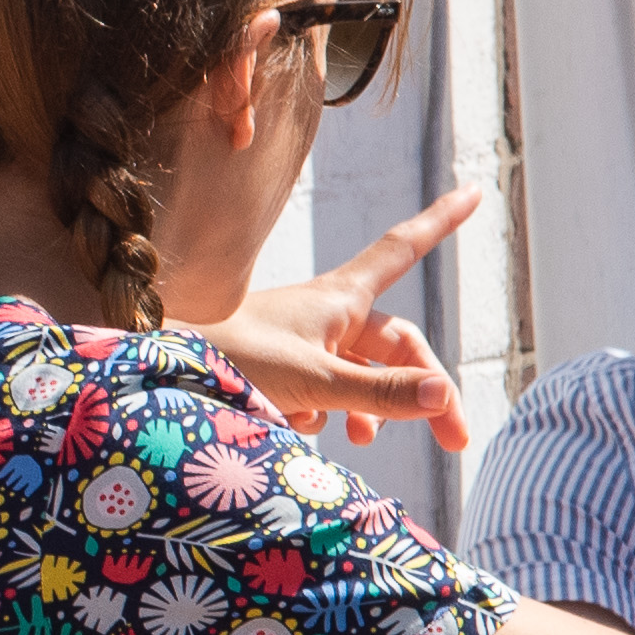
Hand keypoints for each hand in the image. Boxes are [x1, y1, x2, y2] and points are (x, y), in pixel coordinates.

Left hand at [198, 187, 483, 450]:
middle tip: (456, 442)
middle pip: (396, 345)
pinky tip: (296, 426)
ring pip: (359, 374)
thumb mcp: (314, 381)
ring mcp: (303, 342)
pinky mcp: (280, 370)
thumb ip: (378, 392)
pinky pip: (321, 392)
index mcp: (339, 298)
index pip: (402, 248)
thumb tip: (444, 395)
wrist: (158, 377)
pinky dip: (321, 412)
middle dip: (423, 391)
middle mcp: (326, 315)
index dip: (440, 222)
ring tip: (361, 438)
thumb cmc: (230, 365)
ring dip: (369, 407)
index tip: (476, 191)